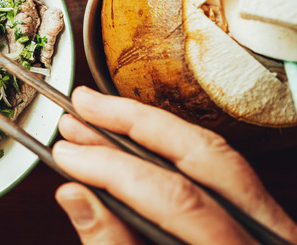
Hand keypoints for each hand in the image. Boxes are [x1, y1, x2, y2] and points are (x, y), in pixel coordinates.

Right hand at [53, 87, 296, 244]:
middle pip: (203, 156)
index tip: (67, 156)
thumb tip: (76, 197)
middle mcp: (267, 239)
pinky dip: (167, 147)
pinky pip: (216, 168)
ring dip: (148, 126)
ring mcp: (271, 229)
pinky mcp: (260, 223)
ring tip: (99, 113)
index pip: (174, 199)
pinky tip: (133, 139)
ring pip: (215, 153)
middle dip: (134, 123)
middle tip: (82, 108)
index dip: (112, 169)